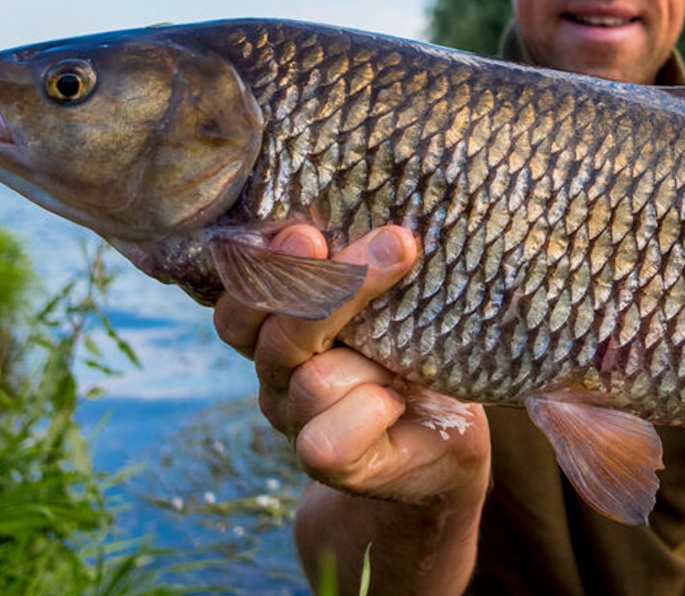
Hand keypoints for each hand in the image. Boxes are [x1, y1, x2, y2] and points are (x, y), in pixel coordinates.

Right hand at [212, 224, 490, 504]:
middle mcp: (278, 374)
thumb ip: (370, 263)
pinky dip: (369, 413)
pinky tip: (397, 401)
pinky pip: (326, 441)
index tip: (310, 230)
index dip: (266, 266)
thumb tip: (388, 219)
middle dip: (335, 285)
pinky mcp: (329, 465)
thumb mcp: (395, 300)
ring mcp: (297, 422)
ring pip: (313, 381)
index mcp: (279, 325)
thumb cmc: (417, 352)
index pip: (240, 295)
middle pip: (277, 330)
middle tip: (396, 243)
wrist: (444, 441)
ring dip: (371, 363)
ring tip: (407, 359)